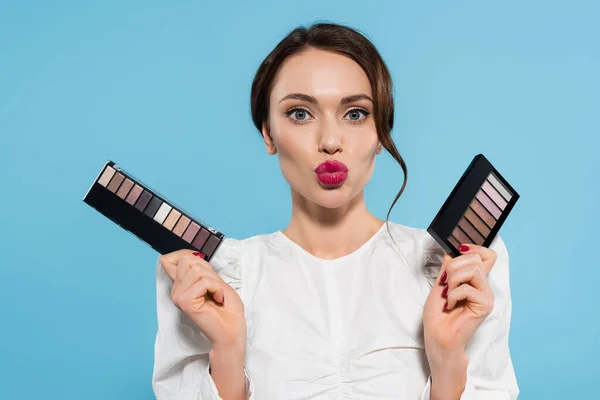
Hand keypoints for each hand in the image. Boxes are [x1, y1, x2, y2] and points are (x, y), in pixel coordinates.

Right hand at [159, 250, 246, 349]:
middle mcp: (176, 290)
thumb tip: (190, 255)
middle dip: (207, 270)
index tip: (203, 267)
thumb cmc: (227, 308)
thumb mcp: (213, 280)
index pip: (168, 259)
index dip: (187, 254)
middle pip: (187, 260)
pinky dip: (217, 288)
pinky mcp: (186, 302)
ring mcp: (179, 296)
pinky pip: (204, 282)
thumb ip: (199, 268)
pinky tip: (217, 300)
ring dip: (214, 281)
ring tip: (216, 295)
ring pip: (196, 270)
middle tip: (213, 288)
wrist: (232, 330)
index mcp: (180, 285)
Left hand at [423, 244, 496, 358]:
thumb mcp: (440, 284)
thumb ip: (449, 268)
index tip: (458, 251)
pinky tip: (451, 305)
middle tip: (446, 284)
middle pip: (476, 258)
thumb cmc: (438, 314)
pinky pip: (468, 288)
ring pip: (472, 269)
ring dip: (453, 280)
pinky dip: (454, 294)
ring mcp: (486, 295)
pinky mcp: (485, 305)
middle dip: (454, 267)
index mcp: (475, 280)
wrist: (437, 335)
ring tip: (448, 294)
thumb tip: (454, 251)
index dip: (474, 248)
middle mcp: (483, 286)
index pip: (488, 255)